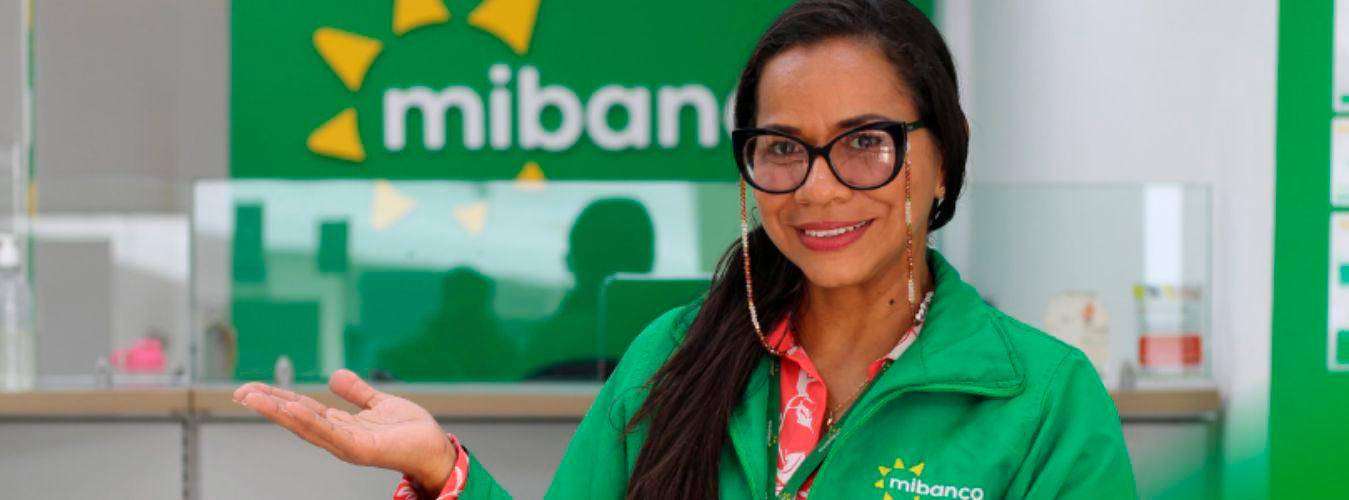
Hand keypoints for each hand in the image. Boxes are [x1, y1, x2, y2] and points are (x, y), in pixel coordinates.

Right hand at [233, 369, 455, 490]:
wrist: (435, 448)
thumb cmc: (410, 432)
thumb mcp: (378, 404)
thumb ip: (357, 392)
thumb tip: (335, 376)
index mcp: (340, 426)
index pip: (302, 409)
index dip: (276, 399)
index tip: (250, 389)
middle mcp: (338, 437)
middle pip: (296, 418)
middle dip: (268, 406)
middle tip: (239, 392)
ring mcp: (347, 445)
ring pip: (306, 426)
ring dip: (279, 412)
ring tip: (256, 398)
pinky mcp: (361, 449)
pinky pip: (331, 433)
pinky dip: (310, 422)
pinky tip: (293, 408)